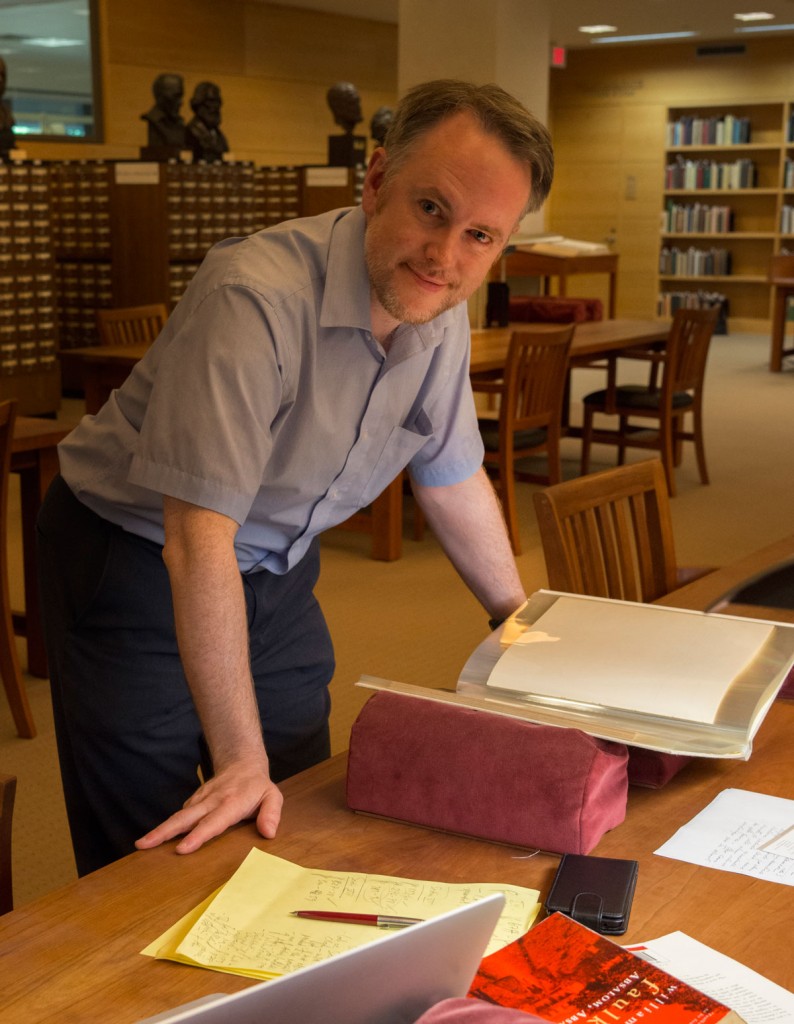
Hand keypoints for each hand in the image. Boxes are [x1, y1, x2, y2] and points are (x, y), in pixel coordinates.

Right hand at [134, 759, 283, 855]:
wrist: (241, 763)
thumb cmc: (257, 786)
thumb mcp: (273, 796)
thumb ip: (272, 813)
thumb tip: (268, 832)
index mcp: (231, 803)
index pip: (213, 822)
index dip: (198, 835)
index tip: (182, 849)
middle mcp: (211, 801)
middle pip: (185, 818)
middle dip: (164, 832)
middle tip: (143, 845)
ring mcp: (200, 800)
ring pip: (178, 816)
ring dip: (160, 830)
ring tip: (141, 845)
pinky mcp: (194, 801)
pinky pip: (180, 815)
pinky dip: (167, 827)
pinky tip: (155, 839)